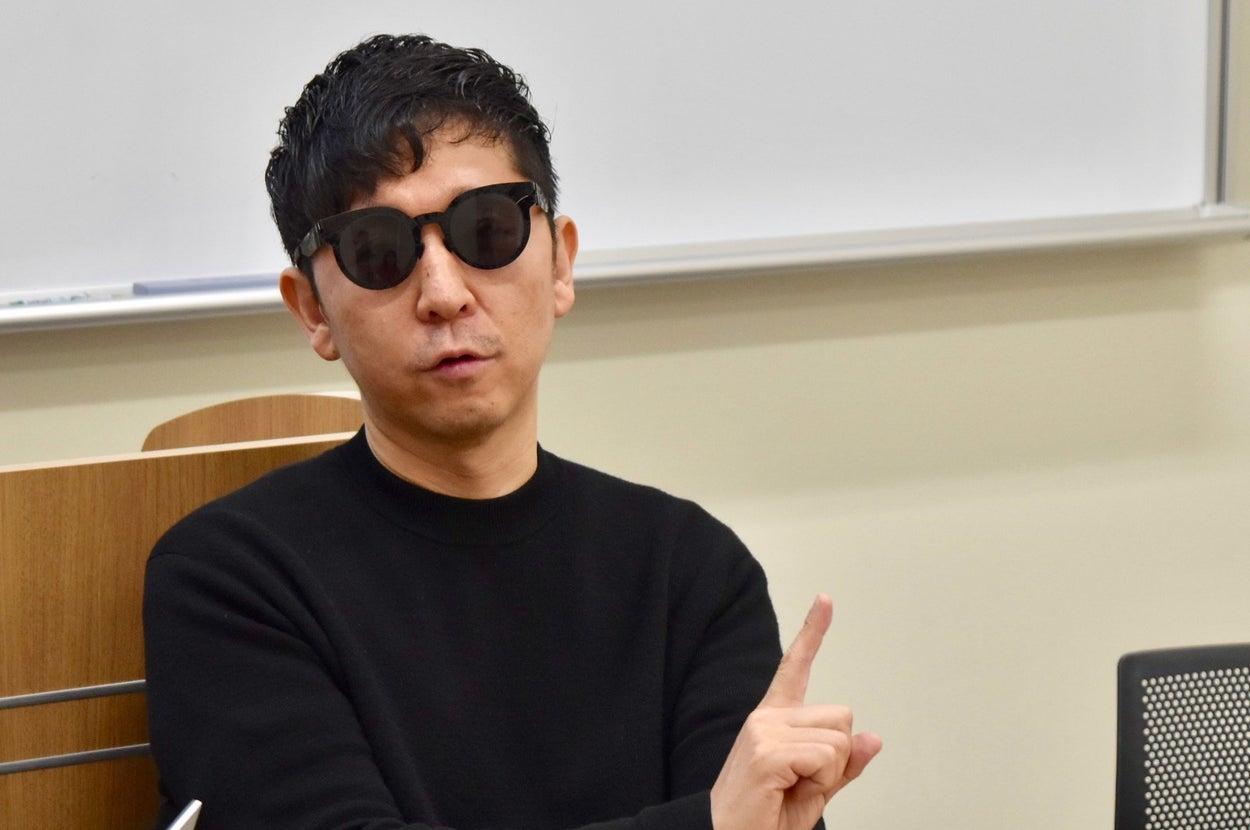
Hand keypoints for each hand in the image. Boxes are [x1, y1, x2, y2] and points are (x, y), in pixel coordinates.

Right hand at [710, 594, 881, 829]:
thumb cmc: (764, 817)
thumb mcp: (814, 790)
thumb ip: (844, 765)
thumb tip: (874, 738)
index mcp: (775, 719)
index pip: (796, 667)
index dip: (813, 632)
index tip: (825, 599)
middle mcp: (767, 717)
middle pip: (843, 716)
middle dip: (838, 755)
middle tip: (803, 780)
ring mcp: (765, 731)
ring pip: (839, 739)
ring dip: (829, 772)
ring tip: (792, 787)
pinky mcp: (767, 751)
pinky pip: (827, 758)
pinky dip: (821, 781)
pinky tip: (788, 789)